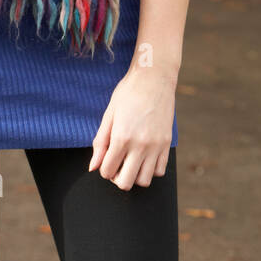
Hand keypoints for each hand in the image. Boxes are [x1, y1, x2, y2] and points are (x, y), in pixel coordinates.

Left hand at [89, 63, 177, 189]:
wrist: (154, 78)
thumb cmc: (128, 93)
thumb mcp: (109, 115)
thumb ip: (100, 143)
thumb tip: (93, 167)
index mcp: (121, 137)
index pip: (108, 171)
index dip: (104, 170)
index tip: (106, 161)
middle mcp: (140, 145)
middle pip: (126, 182)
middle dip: (117, 178)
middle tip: (117, 166)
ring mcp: (155, 145)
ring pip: (144, 180)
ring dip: (135, 176)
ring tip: (131, 162)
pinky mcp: (167, 143)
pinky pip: (160, 170)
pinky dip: (150, 169)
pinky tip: (144, 157)